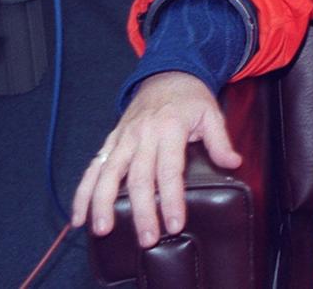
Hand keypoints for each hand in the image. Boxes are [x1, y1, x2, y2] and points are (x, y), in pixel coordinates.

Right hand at [71, 71, 240, 247]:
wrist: (166, 74)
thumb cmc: (190, 98)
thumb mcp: (211, 113)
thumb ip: (220, 140)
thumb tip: (233, 163)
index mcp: (169, 129)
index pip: (170, 171)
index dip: (171, 199)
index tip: (175, 224)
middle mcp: (142, 135)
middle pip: (138, 178)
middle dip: (142, 211)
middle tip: (147, 238)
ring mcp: (123, 139)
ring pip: (107, 174)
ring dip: (102, 204)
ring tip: (103, 229)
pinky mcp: (110, 141)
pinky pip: (93, 168)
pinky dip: (83, 193)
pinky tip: (79, 216)